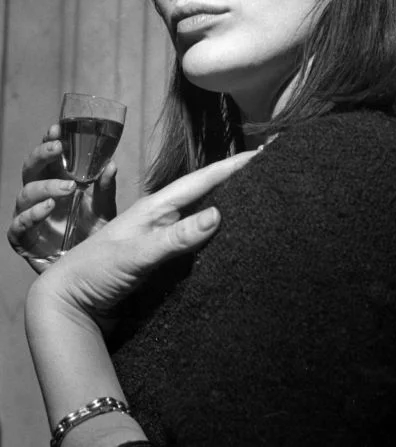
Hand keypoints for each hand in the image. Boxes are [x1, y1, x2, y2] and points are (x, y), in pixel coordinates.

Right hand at [8, 123, 116, 272]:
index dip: (50, 140)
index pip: (50, 157)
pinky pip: (18, 225)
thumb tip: (111, 164)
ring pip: (24, 194)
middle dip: (42, 155)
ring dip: (44, 187)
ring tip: (67, 188)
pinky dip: (32, 215)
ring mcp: (30, 217)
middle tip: (58, 148)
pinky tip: (48, 209)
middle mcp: (41, 196)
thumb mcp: (104, 210)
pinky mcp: (24, 240)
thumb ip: (105, 189)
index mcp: (58, 182)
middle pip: (31, 169)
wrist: (89, 274)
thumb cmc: (93, 235)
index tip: (57, 128)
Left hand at [28, 151, 256, 321]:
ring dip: (228, 206)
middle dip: (236, 180)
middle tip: (268, 171)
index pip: (202, 179)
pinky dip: (215, 235)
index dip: (232, 165)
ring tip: (258, 198)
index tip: (261, 152)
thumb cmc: (93, 273)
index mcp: (156, 207)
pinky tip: (230, 237)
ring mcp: (163, 238)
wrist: (67, 304)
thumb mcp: (134, 255)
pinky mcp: (163, 260)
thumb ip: (174, 238)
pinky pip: (196, 242)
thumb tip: (218, 214)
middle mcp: (162, 218)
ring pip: (202, 215)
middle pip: (206, 192)